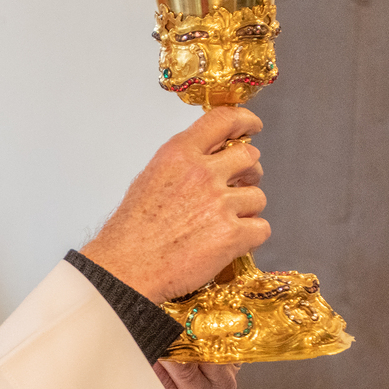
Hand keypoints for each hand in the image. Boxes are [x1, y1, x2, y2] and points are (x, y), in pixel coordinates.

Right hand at [80, 106, 268, 303]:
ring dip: (246, 210)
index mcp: (179, 155)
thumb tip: (207, 161)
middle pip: (250, 156)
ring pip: (258, 196)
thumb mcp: (149, 180)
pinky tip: (231, 243)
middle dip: (249, 171)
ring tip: (222, 225)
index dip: (244, 120)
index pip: (223, 120)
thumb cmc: (130, 232)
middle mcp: (202, 174)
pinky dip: (251, 237)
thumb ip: (182, 164)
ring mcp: (220, 204)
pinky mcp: (232, 234)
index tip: (252, 126)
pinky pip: (261, 228)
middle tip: (240, 185)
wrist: (127, 268)